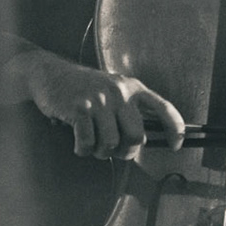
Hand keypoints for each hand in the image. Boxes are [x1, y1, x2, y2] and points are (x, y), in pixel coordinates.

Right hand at [8, 49, 185, 156]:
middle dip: (126, 152)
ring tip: (93, 144)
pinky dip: (83, 150)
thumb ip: (129, 110)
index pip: (163, 108)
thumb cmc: (84, 88)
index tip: (176, 146)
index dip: (175, 129)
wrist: (50, 73)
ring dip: (100, 152)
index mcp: (132, 87)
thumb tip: (141, 141)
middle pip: (136, 137)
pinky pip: (87, 143)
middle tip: (115, 152)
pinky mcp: (79, 108)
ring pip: (110, 144)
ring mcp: (99, 99)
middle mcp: (119, 91)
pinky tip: (79, 143)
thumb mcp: (113, 90)